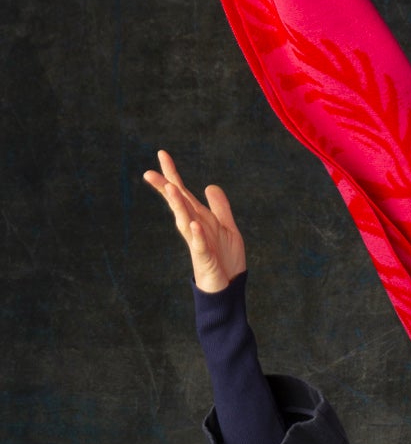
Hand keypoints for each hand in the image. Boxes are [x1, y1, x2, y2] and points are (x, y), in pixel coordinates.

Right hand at [141, 149, 246, 291]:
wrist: (229, 289)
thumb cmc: (226, 261)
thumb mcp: (227, 229)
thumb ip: (220, 208)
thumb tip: (209, 186)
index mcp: (199, 219)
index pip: (183, 193)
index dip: (173, 174)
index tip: (162, 154)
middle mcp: (195, 228)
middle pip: (178, 205)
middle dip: (166, 188)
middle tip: (148, 173)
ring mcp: (198, 243)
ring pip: (185, 221)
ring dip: (178, 205)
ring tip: (170, 188)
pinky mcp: (205, 259)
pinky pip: (200, 245)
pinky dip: (197, 235)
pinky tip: (193, 224)